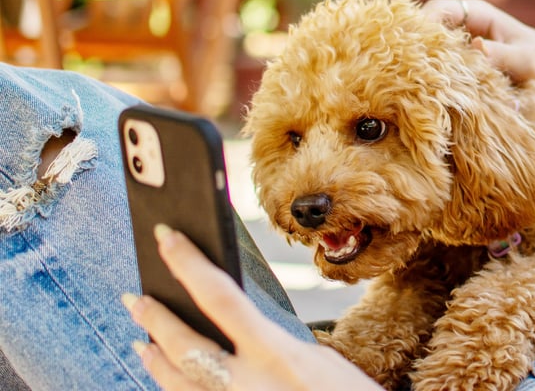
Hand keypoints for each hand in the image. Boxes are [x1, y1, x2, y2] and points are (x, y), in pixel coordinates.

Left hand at [123, 224, 380, 390]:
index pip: (220, 297)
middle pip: (183, 343)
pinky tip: (169, 378)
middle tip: (134, 297)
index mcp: (278, 356)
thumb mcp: (323, 362)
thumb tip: (246, 333)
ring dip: (153, 357)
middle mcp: (247, 386)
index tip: (166, 237)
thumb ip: (278, 345)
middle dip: (153, 316)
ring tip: (141, 339)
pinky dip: (173, 387)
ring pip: (174, 382)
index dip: (188, 264)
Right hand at [422, 0, 534, 104]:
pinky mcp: (463, 84)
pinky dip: (438, 94)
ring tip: (419, 95)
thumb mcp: (534, 62)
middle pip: (427, 37)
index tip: (415, 49)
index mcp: (479, 15)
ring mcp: (461, 60)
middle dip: (418, 54)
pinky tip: (434, 107)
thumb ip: (507, 57)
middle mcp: (464, 34)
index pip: (440, 11)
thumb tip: (478, 48)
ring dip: (426, 78)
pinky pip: (443, 85)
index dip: (422, 26)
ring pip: (431, 64)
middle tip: (412, 77)